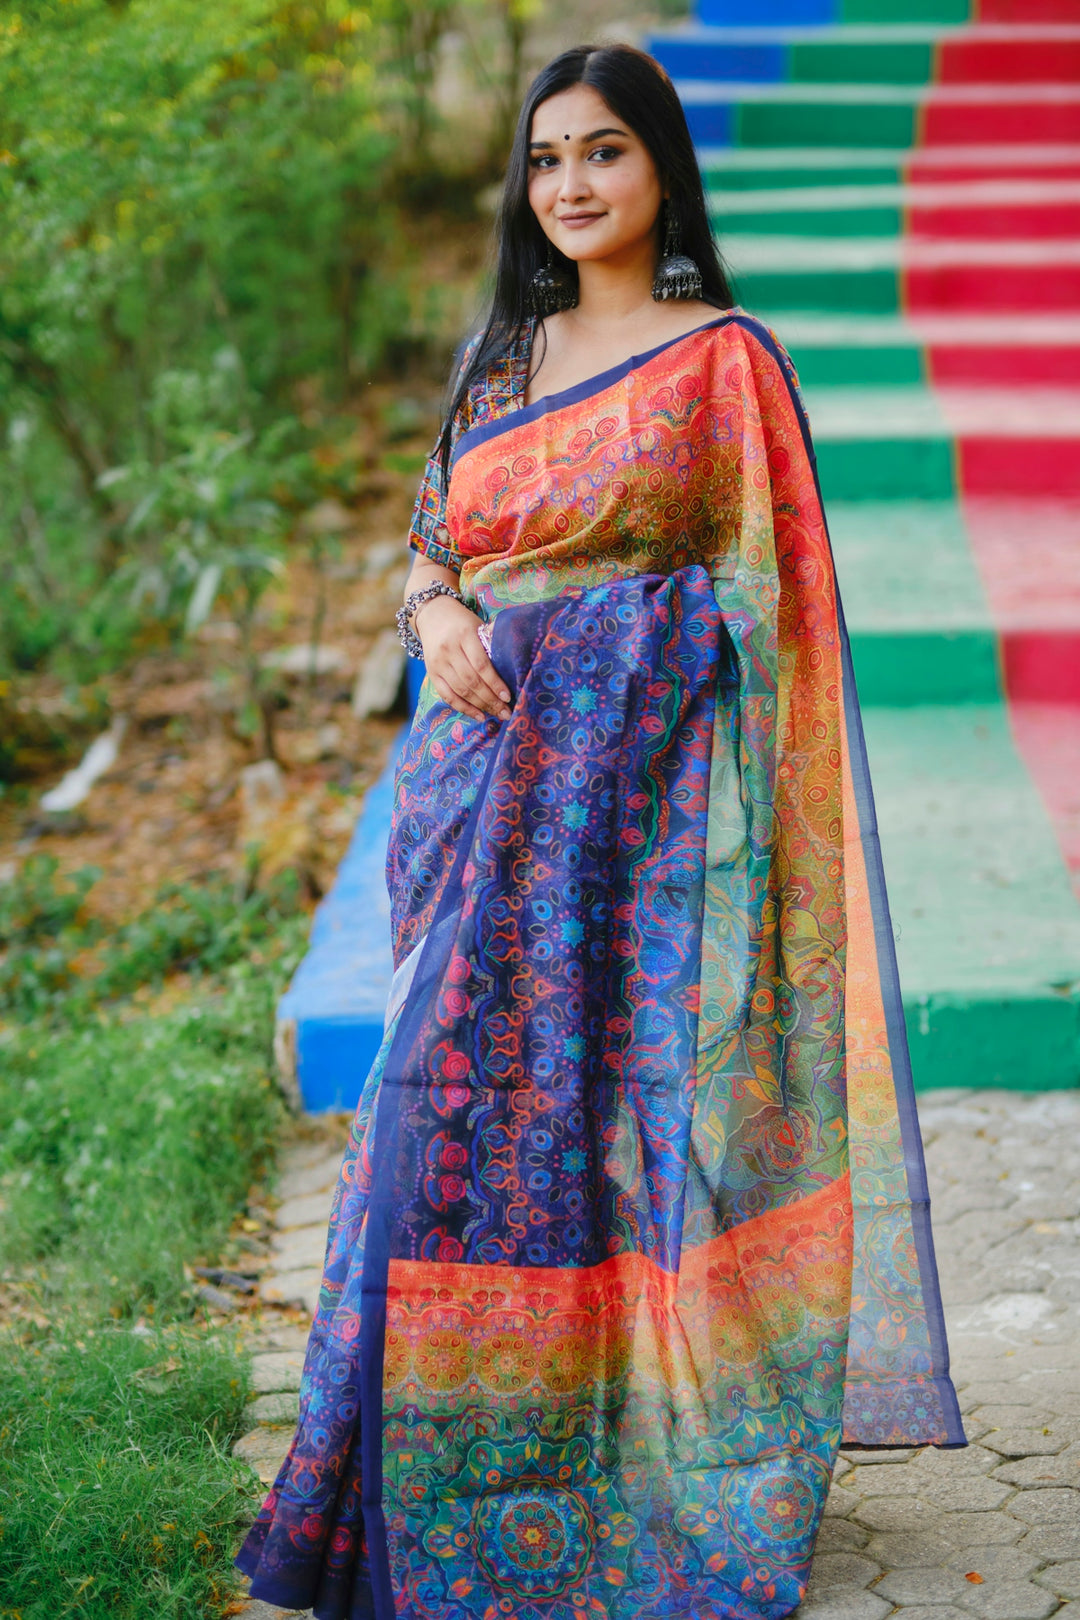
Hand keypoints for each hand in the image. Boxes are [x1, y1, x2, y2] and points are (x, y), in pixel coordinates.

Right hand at [414, 595, 511, 721]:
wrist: (432, 615)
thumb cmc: (462, 622)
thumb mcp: (478, 626)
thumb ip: (491, 643)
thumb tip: (514, 666)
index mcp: (465, 635)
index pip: (481, 665)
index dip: (495, 683)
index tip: (508, 696)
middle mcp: (449, 650)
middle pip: (471, 681)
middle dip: (490, 699)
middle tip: (506, 712)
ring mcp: (438, 663)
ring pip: (460, 691)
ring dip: (480, 706)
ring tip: (496, 714)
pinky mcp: (432, 673)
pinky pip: (447, 696)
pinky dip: (463, 708)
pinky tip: (478, 715)